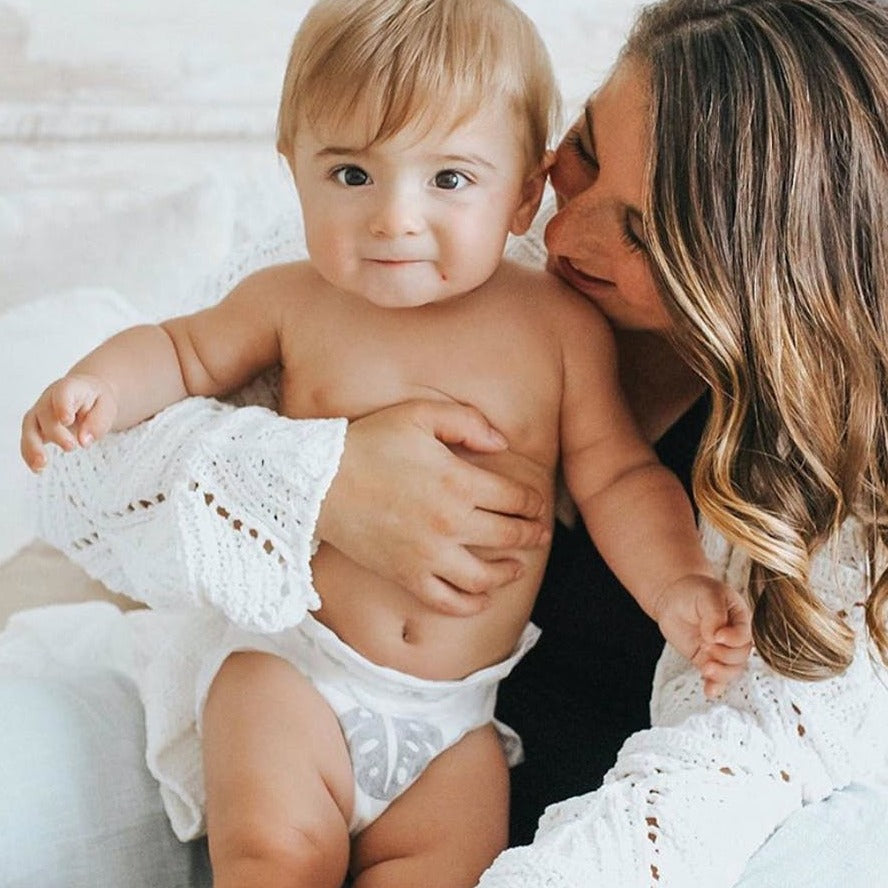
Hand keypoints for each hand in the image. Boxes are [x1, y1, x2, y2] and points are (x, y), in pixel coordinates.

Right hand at [20, 373, 117, 471]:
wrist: (88, 395)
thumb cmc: (97, 400)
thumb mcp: (107, 407)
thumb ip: (98, 422)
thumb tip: (84, 441)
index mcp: (70, 388)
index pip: (63, 393)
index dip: (62, 406)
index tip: (67, 420)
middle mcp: (50, 399)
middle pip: (46, 414)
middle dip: (56, 433)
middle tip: (72, 447)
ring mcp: (40, 413)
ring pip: (30, 427)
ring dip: (33, 447)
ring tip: (42, 464)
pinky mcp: (36, 427)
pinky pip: (28, 440)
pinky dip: (30, 455)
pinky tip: (37, 469)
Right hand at [316, 400, 550, 615]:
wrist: (318, 482)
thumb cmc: (369, 442)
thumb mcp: (418, 415)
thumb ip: (467, 422)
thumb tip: (503, 442)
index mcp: (459, 481)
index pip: (516, 498)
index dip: (533, 502)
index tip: (537, 504)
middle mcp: (451, 523)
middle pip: (509, 536)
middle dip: (532, 535)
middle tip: (539, 533)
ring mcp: (429, 554)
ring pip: (485, 576)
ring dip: (509, 573)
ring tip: (517, 567)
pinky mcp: (407, 576)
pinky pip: (447, 601)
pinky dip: (471, 604)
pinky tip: (482, 598)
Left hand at [654, 574, 752, 698]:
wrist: (673, 597)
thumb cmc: (694, 591)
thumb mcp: (707, 595)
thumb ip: (715, 614)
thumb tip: (716, 636)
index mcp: (740, 619)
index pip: (745, 636)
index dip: (733, 639)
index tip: (716, 635)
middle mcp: (734, 637)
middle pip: (740, 656)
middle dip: (724, 655)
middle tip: (705, 644)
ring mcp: (720, 650)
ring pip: (731, 670)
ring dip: (721, 674)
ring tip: (705, 667)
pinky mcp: (706, 660)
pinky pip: (715, 678)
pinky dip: (714, 686)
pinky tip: (709, 692)